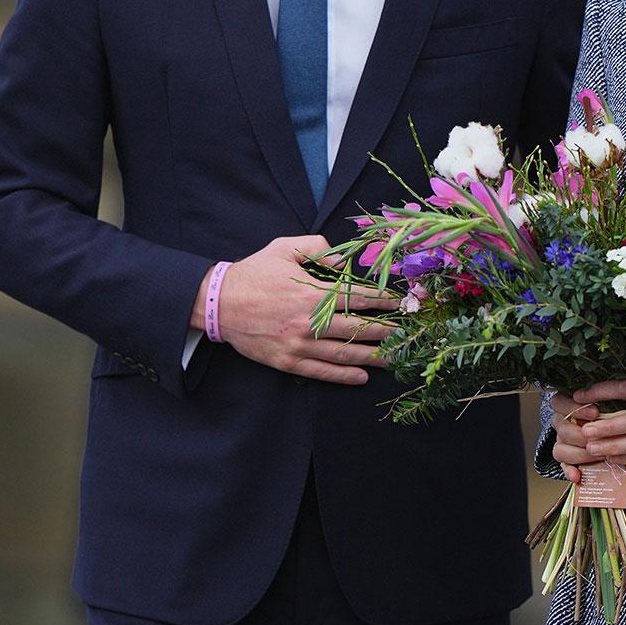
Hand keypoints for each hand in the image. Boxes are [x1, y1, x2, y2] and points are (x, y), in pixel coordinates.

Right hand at [208, 235, 398, 384]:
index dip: (382, 301)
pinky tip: (362, 377)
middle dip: (386, 331)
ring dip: (373, 357)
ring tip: (395, 358)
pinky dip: (343, 377)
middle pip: (358, 328)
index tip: (400, 303)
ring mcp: (298, 345)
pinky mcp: (287, 362)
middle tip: (408, 333)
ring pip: (344, 354)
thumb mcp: (285, 247)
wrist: (217, 303)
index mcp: (311, 293)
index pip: (357, 298)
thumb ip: (319, 247)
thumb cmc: (254, 273)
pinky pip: (321, 372)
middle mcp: (309, 322)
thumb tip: (346, 261)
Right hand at [547, 390, 600, 482]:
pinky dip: (570, 471)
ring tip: (596, 455)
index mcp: (566, 407)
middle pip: (562, 429)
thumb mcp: (605, 404)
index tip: (595, 413)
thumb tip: (615, 407)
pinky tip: (577, 475)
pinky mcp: (566, 460)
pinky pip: (563, 467)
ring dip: (579, 454)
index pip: (559, 403)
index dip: (576, 408)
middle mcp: (562, 425)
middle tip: (599, 439)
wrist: (606, 432)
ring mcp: (562, 443)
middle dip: (582, 436)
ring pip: (560, 450)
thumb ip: (604, 405)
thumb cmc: (606, 414)